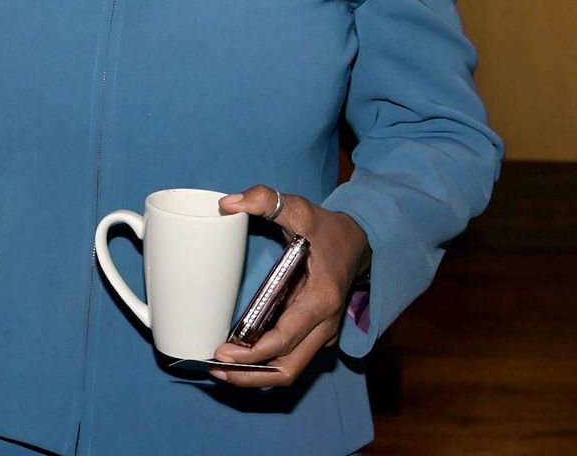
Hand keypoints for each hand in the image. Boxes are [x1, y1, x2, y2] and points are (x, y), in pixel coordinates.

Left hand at [209, 186, 368, 387]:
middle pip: (287, 368)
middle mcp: (324, 325)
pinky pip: (292, 359)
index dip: (251, 353)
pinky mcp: (316, 335)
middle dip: (249, 375)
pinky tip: (239, 361)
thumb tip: (228, 204)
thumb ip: (265, 199)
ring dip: (256, 377)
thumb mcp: (301, 208)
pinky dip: (266, 366)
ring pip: (290, 370)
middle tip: (214, 369)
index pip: (284, 339)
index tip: (221, 353)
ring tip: (221, 371)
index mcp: (320, 300)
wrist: (361, 242)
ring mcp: (322, 334)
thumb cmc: (329, 229)